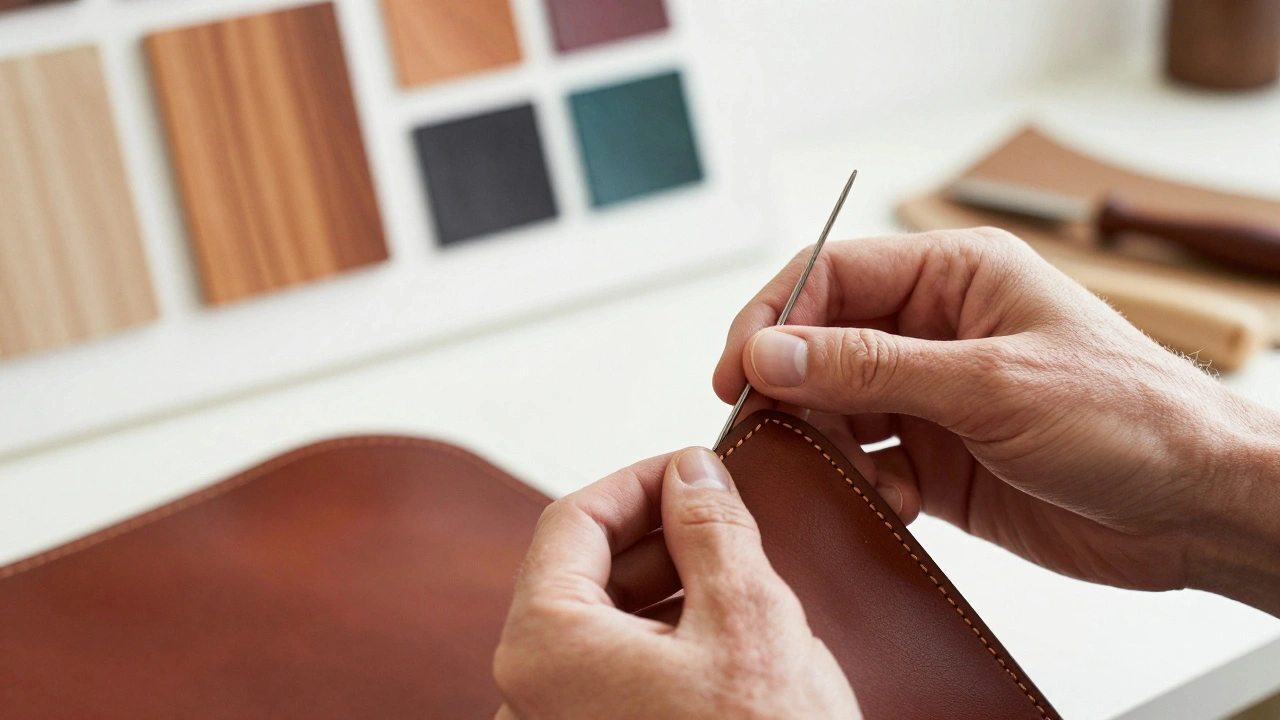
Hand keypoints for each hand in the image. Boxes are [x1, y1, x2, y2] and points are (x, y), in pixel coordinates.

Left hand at [493, 449, 858, 718]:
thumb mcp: (750, 617)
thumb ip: (713, 526)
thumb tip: (693, 471)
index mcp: (544, 646)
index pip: (574, 520)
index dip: (641, 479)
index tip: (697, 467)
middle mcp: (532, 690)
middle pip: (584, 572)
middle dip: (660, 535)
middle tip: (729, 516)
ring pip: (604, 623)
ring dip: (668, 586)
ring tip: (738, 576)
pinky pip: (618, 672)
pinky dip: (666, 639)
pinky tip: (724, 639)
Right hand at [714, 228, 1279, 613]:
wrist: (1196, 509)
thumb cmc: (1130, 417)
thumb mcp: (992, 384)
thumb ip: (873, 367)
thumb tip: (773, 350)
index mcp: (956, 276)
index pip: (833, 275)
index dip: (774, 317)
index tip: (738, 369)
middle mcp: (937, 329)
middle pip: (822, 342)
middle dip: (791, 386)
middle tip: (770, 427)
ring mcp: (934, 395)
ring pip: (836, 406)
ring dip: (828, 443)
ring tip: (851, 473)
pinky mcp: (937, 457)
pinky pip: (866, 462)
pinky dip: (863, 485)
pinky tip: (897, 501)